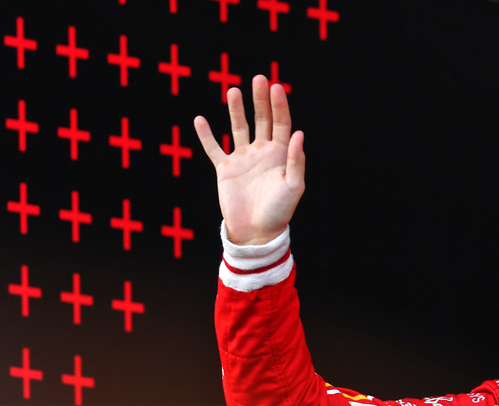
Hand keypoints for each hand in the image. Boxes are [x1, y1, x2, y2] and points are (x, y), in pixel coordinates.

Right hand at [194, 75, 304, 244]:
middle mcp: (262, 153)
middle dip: (260, 100)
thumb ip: (295, 161)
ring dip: (236, 110)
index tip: (276, 87)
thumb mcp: (293, 187)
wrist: (257, 232)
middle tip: (258, 79)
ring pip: (238, 129)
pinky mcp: (225, 169)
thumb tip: (299, 133)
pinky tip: (199, 120)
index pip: (281, 124)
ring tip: (233, 91)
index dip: (279, 106)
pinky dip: (206, 135)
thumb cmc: (279, 212)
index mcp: (280, 155)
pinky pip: (213, 149)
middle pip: (261, 120)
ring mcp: (243, 159)